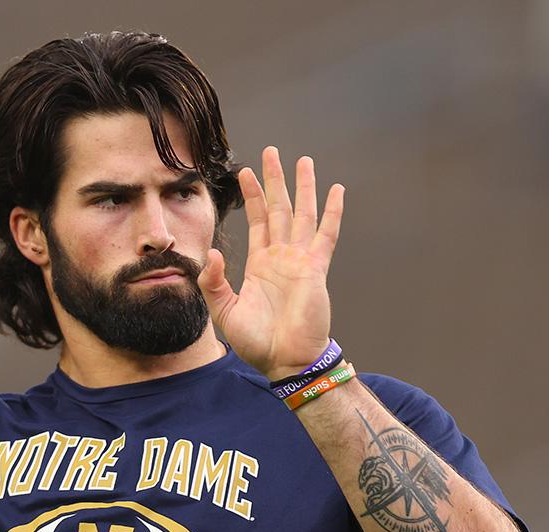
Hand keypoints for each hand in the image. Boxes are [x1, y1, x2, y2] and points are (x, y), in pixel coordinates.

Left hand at [197, 147, 343, 379]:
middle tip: (273, 152)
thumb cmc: (257, 342)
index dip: (253, 196)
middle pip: (280, 208)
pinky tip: (337, 190)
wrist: (285, 362)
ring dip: (303, 187)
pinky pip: (326, 235)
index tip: (245, 172)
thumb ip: (214, 281)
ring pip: (303, 214)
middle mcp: (282, 257)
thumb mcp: (223, 310)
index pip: (258, 221)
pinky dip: (332, 212)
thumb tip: (212, 251)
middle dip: (276, 180)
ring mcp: (301, 261)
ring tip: (303, 160)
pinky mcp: (316, 269)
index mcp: (261, 264)